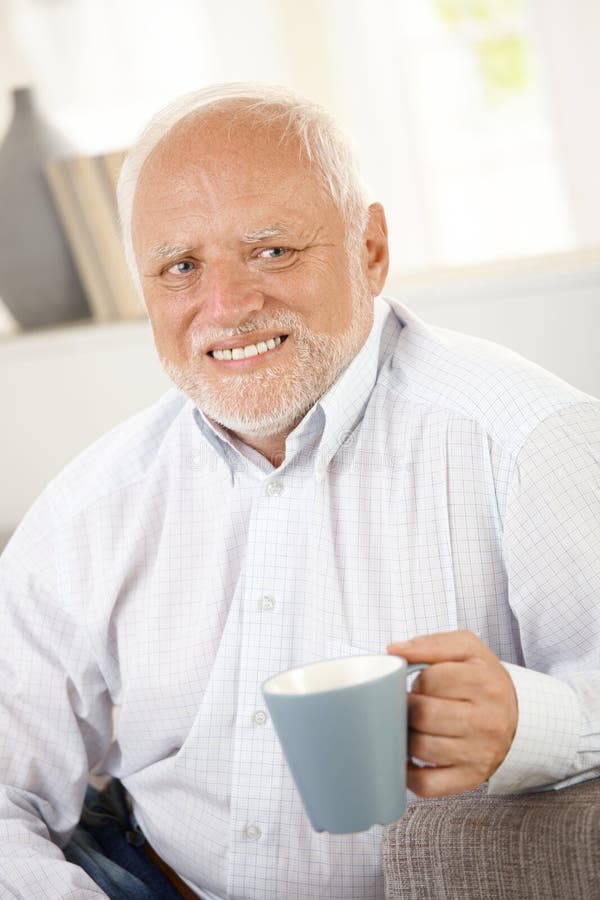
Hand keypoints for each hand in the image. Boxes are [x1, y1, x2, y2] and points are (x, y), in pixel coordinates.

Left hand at [387, 630, 517, 796]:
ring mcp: (479, 753)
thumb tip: (394, 651)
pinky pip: (427, 785)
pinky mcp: (470, 778)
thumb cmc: (483, 679)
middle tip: (411, 705)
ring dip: (406, 736)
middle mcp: (486, 720)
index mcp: (484, 683)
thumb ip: (431, 644)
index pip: (429, 680)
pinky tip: (408, 758)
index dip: (415, 680)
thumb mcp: (466, 649)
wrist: (517, 715)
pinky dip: (408, 774)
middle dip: (407, 708)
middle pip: (423, 715)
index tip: (420, 684)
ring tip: (411, 726)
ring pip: (421, 748)